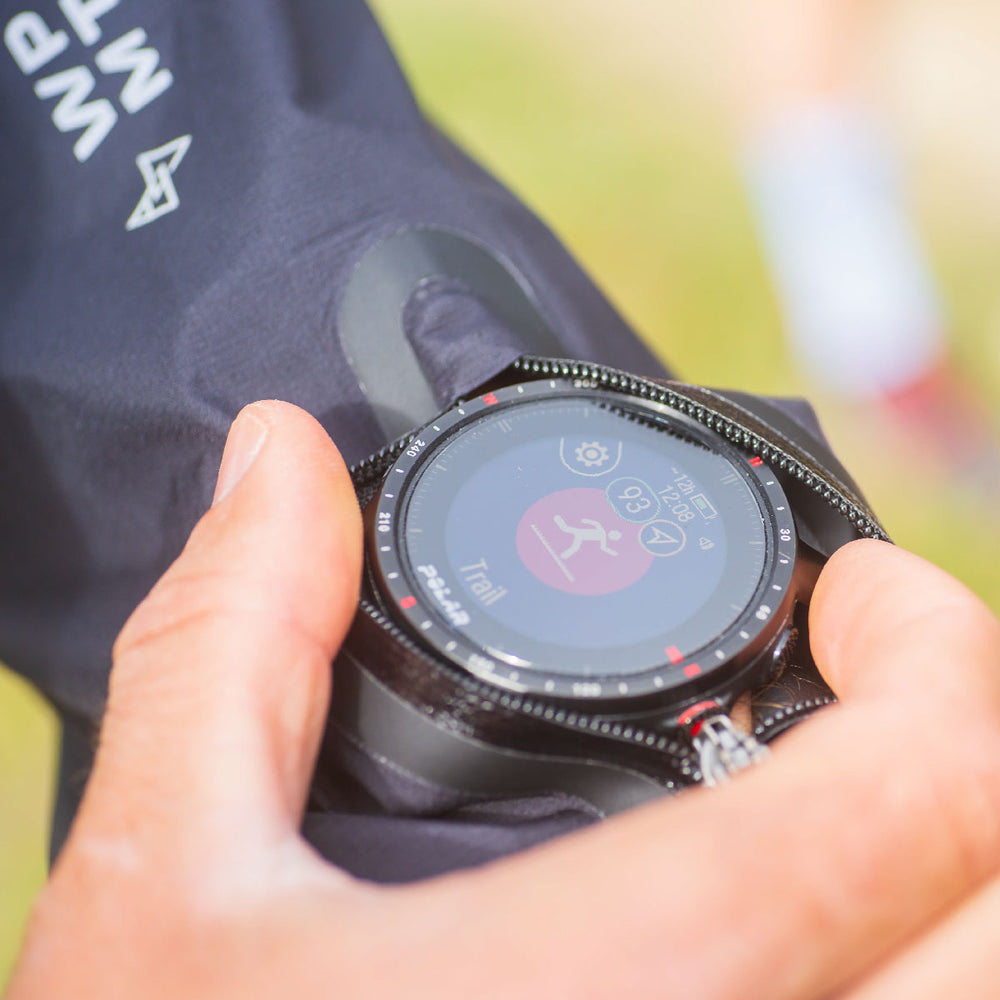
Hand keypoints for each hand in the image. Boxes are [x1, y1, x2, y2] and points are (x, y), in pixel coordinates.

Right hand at [8, 401, 999, 999]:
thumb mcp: (165, 887)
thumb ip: (234, 640)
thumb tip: (275, 452)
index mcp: (633, 997)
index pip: (936, 788)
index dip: (932, 642)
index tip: (862, 597)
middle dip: (968, 758)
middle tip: (865, 694)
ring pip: (999, 985)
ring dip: (962, 871)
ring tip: (849, 805)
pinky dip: (921, 963)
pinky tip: (817, 933)